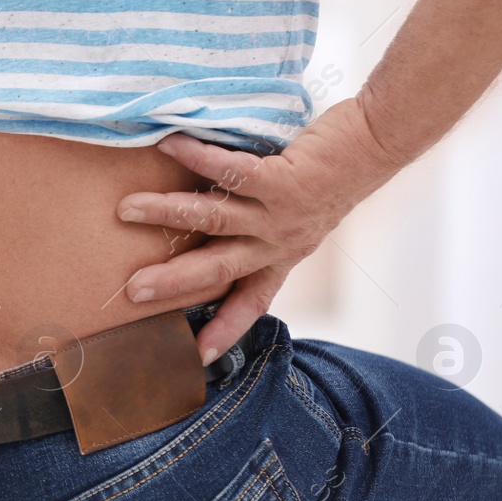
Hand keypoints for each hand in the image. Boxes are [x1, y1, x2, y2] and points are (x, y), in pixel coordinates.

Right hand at [115, 99, 404, 362]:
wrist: (373, 147)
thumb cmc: (332, 179)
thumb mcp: (301, 220)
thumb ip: (264, 231)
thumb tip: (209, 224)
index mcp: (282, 256)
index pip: (251, 301)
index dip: (225, 328)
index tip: (198, 356)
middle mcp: (279, 241)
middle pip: (218, 267)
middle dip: (173, 281)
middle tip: (134, 290)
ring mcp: (280, 213)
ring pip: (214, 217)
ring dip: (168, 213)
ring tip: (128, 209)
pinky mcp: (283, 179)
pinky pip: (233, 170)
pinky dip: (198, 157)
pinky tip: (169, 145)